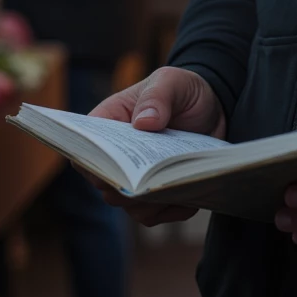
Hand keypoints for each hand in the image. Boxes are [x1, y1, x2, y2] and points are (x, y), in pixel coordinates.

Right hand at [89, 67, 226, 225]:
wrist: (211, 108)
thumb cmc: (182, 90)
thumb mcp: (173, 81)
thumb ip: (158, 96)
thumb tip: (143, 123)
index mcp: (109, 122)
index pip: (85, 149)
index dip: (93, 163)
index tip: (114, 169)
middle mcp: (116, 155)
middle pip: (106, 184)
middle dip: (128, 187)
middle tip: (154, 182)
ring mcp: (134, 177)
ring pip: (127, 205)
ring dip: (149, 203)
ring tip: (176, 189)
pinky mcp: (154, 193)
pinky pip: (152, 214)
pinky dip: (170, 211)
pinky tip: (189, 200)